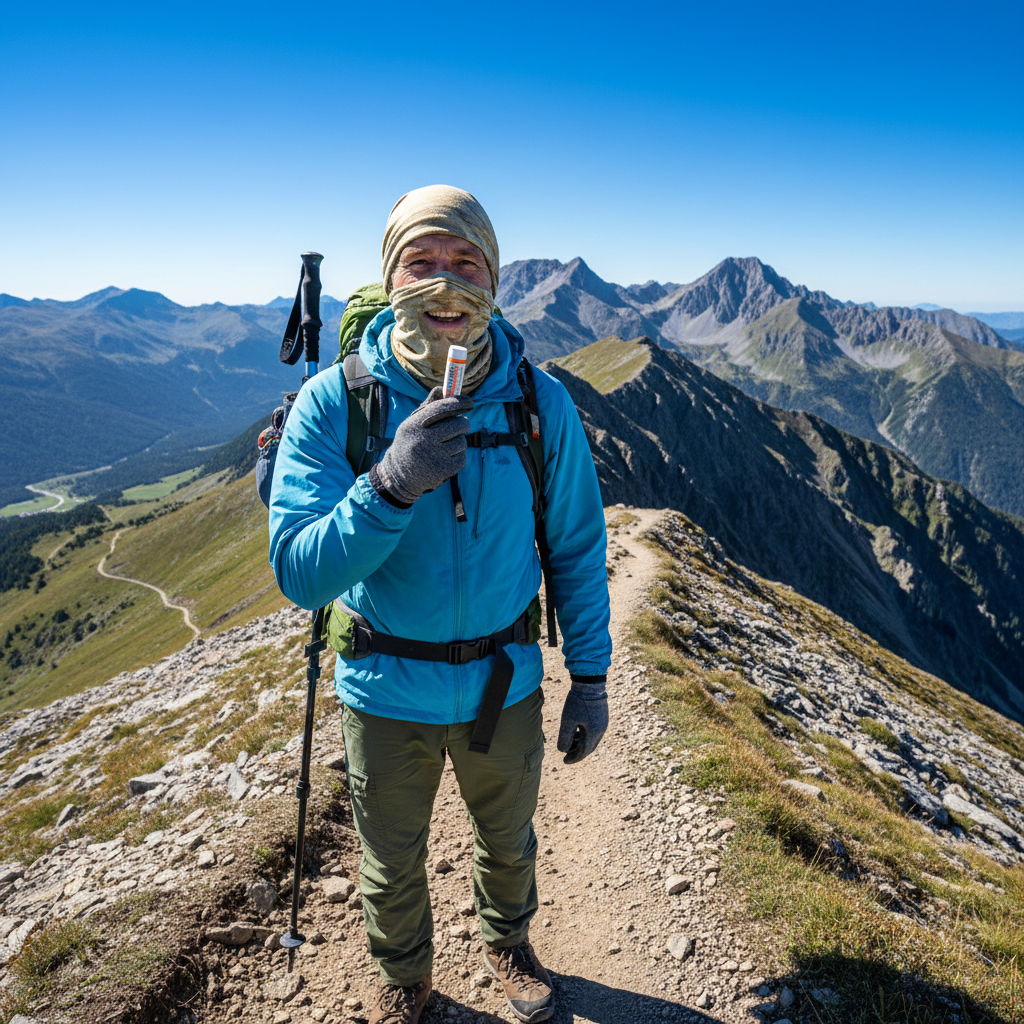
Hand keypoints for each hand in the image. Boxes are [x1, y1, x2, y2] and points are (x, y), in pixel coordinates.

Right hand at [375, 387, 472, 504]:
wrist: (399, 476)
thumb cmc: (410, 443)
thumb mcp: (412, 423)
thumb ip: (428, 406)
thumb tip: (442, 389)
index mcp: (414, 425)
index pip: (441, 408)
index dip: (458, 403)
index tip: (469, 402)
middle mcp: (422, 440)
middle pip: (457, 425)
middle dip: (463, 424)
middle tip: (461, 426)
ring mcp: (433, 456)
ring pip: (462, 442)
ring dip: (459, 442)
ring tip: (446, 445)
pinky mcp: (442, 470)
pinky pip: (462, 457)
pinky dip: (458, 456)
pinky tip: (447, 458)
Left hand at [557, 675, 607, 763]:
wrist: (590, 683)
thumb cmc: (577, 701)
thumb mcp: (568, 720)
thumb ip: (565, 737)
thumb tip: (562, 750)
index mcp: (593, 733)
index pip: (583, 752)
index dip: (573, 758)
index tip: (564, 761)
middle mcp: (601, 730)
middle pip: (589, 748)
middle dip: (578, 753)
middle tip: (567, 755)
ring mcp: (603, 723)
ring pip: (592, 739)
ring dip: (581, 744)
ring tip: (570, 744)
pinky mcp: (602, 716)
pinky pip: (594, 731)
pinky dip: (585, 736)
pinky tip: (577, 732)